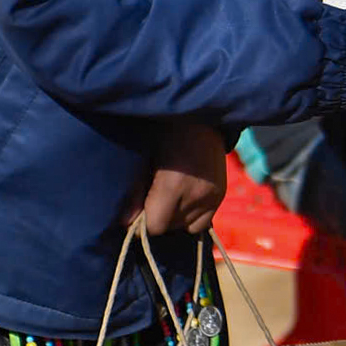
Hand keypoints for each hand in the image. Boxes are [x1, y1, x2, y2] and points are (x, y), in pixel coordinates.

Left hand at [137, 122, 227, 236]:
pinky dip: (190, 216)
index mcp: (173, 185)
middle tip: (152, 197)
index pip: (155, 226)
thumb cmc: (165, 134)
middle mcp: (196, 195)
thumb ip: (135, 194)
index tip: (136, 210)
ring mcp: (212, 196)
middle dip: (157, 217)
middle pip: (170, 227)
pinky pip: (202, 222)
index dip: (142, 221)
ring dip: (174, 217)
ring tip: (169, 197)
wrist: (201, 118)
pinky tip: (184, 200)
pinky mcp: (220, 196)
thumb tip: (125, 224)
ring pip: (185, 226)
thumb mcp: (144, 160)